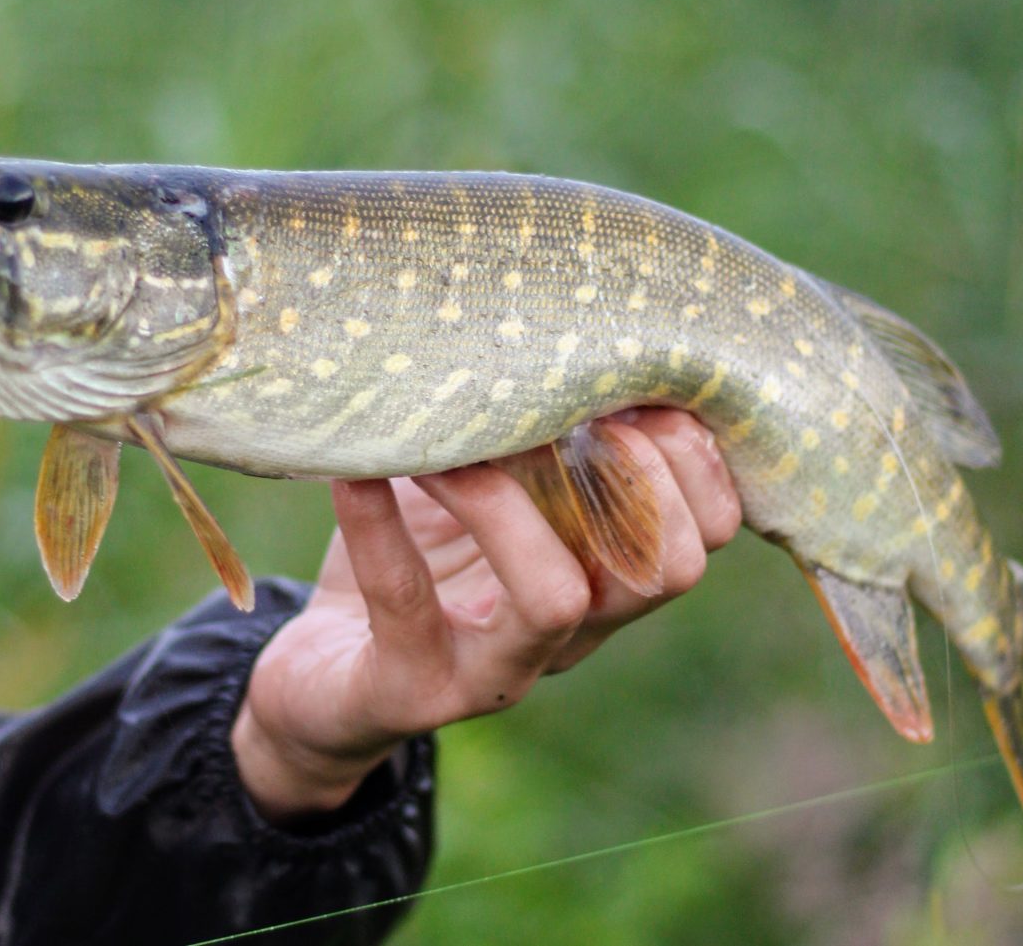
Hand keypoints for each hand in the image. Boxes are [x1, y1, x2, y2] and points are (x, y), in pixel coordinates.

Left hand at [232, 409, 741, 822]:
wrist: (319, 675)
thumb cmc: (415, 558)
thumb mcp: (478, 488)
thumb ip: (529, 436)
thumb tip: (565, 331)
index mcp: (600, 581)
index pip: (702, 537)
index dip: (691, 460)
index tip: (631, 386)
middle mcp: (570, 636)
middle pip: (667, 573)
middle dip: (637, 477)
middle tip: (564, 412)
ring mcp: (496, 674)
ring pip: (557, 598)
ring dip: (504, 501)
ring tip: (445, 442)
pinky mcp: (411, 692)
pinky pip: (405, 603)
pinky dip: (379, 524)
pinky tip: (355, 472)